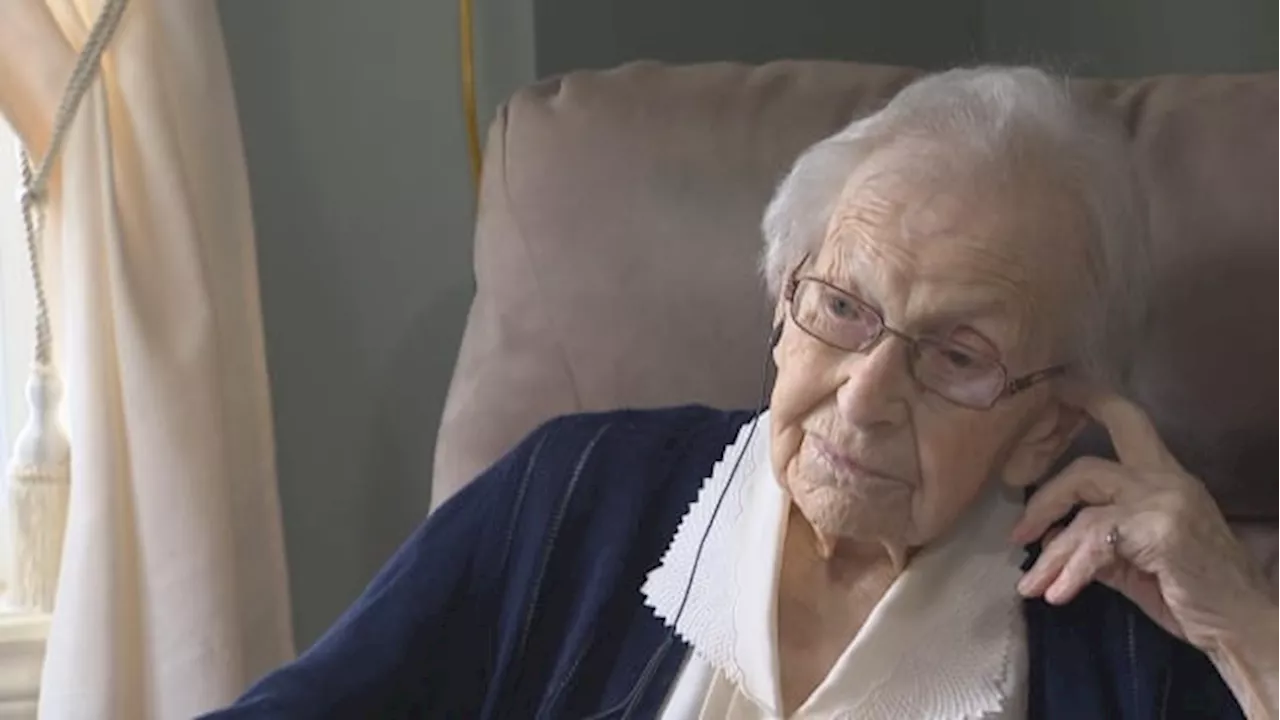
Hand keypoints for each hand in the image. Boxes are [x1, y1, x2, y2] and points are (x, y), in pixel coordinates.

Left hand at [1010, 386, 1275, 654]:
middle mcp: (1166, 480)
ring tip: (1030, 586)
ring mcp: (1165, 502)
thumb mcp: (1136, 560)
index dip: (1089, 401)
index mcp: (1163, 477)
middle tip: (1018, 534)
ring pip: (1085, 511)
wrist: (1243, 625)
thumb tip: (1052, 533)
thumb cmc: (1192, 593)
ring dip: (1051, 553)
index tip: (1057, 391)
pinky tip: (1057, 595)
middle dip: (1045, 500)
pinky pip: (1096, 543)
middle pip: (1087, 468)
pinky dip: (1071, 570)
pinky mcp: (1161, 531)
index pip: (1126, 421)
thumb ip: (1097, 540)